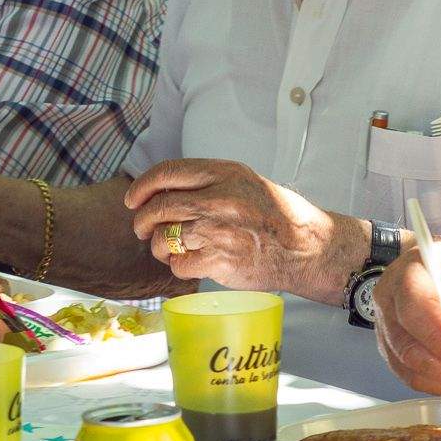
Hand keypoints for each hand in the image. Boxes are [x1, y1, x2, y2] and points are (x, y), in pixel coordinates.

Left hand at [123, 159, 362, 303]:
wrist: (307, 247)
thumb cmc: (275, 215)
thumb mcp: (244, 182)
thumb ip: (208, 182)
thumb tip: (162, 190)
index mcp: (225, 174)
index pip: (167, 173)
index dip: (142, 187)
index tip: (132, 199)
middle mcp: (220, 199)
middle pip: (159, 207)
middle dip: (142, 221)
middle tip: (142, 229)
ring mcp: (219, 231)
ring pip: (165, 239)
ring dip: (160, 247)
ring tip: (171, 249)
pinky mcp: (220, 261)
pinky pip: (179, 265)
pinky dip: (179, 266)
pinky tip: (192, 263)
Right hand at [373, 236, 440, 394]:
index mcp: (408, 271)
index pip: (412, 309)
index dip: (438, 336)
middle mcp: (388, 299)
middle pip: (403, 344)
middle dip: (440, 364)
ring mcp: (387, 327)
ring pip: (405, 366)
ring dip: (439, 377)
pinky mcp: (394, 350)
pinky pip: (410, 376)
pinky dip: (435, 383)